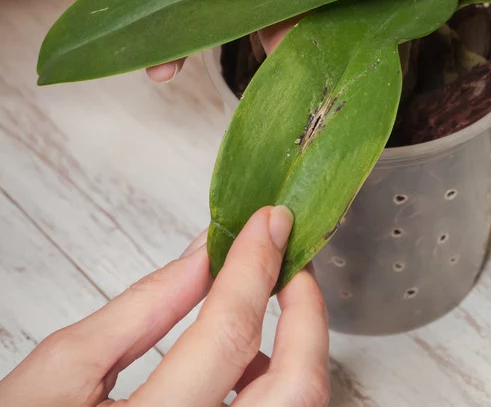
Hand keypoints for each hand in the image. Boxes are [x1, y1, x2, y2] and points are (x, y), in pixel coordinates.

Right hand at [0, 207, 330, 406]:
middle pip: (296, 384)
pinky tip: (242, 365)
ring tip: (261, 306)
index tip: (270, 222)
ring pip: (297, 406)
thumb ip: (143, 308)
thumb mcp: (62, 371)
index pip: (229, 331)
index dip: (255, 265)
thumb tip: (205, 255)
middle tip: (291, 265)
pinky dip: (274, 384)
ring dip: (295, 349)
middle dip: (307, 311)